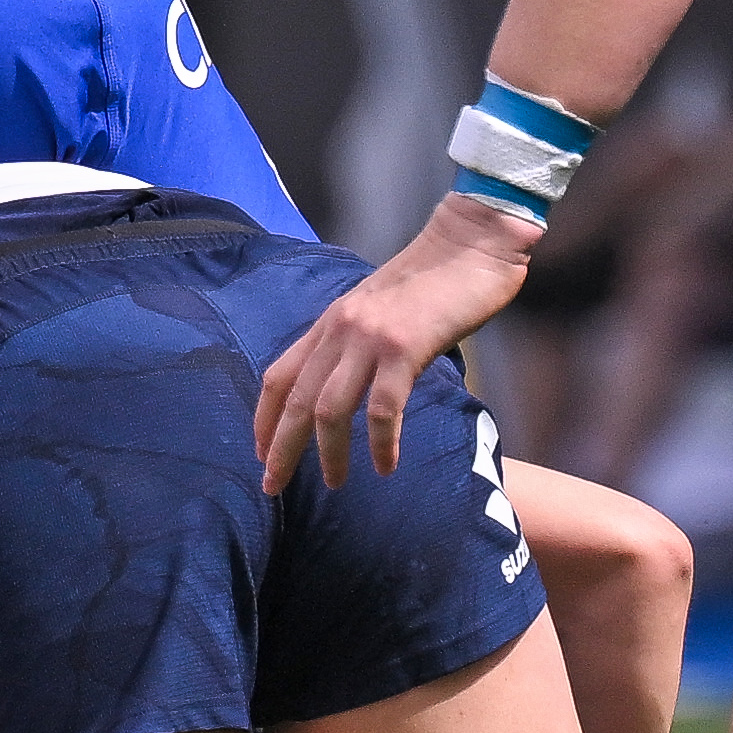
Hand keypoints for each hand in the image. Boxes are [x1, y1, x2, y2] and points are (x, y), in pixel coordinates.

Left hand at [250, 192, 539, 488]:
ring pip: (329, 409)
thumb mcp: (379, 312)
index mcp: (330, 322)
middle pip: (295, 400)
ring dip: (328, 454)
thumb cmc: (434, 282)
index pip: (278, 376)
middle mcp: (339, 329)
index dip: (264, 419)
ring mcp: (369, 338)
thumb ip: (357, 344)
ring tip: (335, 483)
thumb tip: (349, 385)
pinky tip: (386, 465)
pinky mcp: (404, 348)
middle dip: (280, 449)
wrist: (472, 244)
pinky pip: (382, 409)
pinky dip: (380, 444)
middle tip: (273, 487)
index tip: (260, 454)